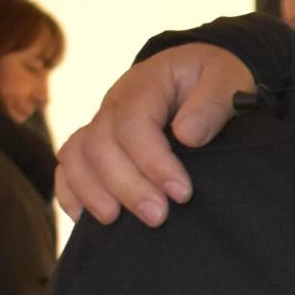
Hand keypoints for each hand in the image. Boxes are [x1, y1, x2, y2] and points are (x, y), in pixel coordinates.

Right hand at [54, 43, 252, 224]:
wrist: (200, 73)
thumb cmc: (214, 78)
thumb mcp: (226, 78)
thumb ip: (212, 102)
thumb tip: (187, 136)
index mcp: (147, 82)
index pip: (134, 122)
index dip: (153, 161)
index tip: (181, 192)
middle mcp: (115, 102)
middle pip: (100, 144)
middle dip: (126, 185)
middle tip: (157, 216)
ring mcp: (100, 122)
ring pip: (76, 155)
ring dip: (92, 191)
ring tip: (115, 221)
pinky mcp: (95, 142)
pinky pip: (68, 165)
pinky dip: (70, 191)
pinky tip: (85, 217)